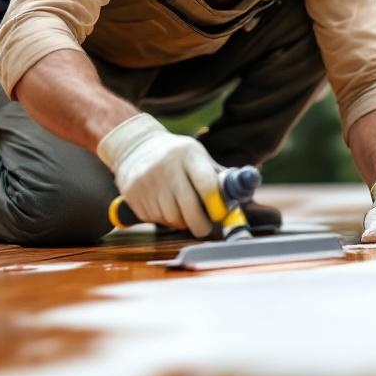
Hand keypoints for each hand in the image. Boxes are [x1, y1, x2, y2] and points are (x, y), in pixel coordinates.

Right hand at [97, 113, 217, 237]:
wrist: (135, 146)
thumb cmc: (176, 155)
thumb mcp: (197, 156)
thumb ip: (218, 175)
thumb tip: (243, 194)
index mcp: (187, 153)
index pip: (207, 185)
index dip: (216, 206)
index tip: (219, 215)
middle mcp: (166, 166)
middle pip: (189, 208)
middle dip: (201, 224)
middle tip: (205, 228)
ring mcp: (146, 180)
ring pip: (171, 218)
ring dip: (181, 222)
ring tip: (182, 212)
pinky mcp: (132, 194)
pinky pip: (155, 219)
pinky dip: (164, 220)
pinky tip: (164, 206)